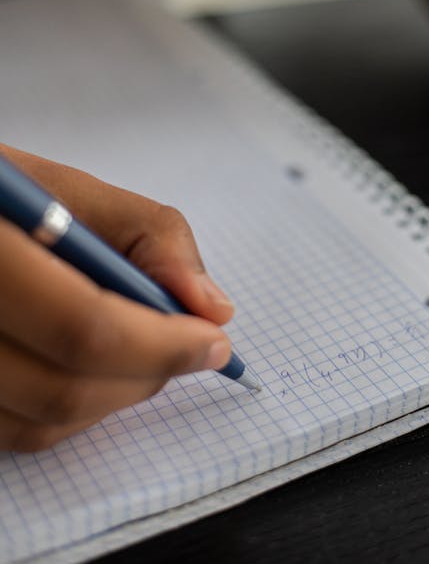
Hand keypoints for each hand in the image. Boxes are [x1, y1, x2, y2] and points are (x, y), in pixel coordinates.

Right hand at [0, 145, 232, 451]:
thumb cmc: (9, 199)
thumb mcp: (71, 191)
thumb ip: (150, 237)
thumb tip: (213, 308)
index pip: (83, 329)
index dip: (161, 345)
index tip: (213, 339)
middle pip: (64, 391)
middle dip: (149, 375)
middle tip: (191, 348)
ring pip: (42, 424)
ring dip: (116, 396)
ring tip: (143, 349)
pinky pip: (18, 431)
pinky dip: (74, 410)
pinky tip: (93, 366)